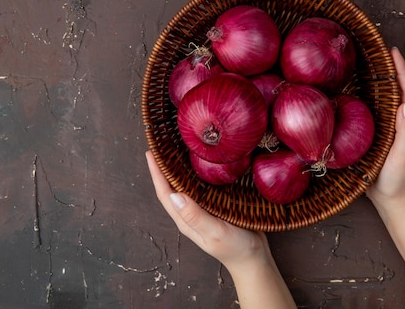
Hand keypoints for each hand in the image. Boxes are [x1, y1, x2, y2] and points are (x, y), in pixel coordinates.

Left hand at [145, 151, 269, 270]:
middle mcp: (189, 213)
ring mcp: (201, 210)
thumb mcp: (215, 232)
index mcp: (185, 220)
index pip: (165, 193)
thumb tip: (174, 195)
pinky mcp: (214, 206)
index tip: (151, 153)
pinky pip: (200, 187)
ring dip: (177, 169)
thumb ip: (195, 216)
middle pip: (171, 187)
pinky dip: (195, 173)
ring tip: (175, 149)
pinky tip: (201, 163)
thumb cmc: (235, 248)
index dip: (156, 173)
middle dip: (163, 167)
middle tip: (161, 145)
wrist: (254, 259)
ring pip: (184, 186)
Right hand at [367, 47, 404, 205]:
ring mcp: (394, 129)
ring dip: (385, 80)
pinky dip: (374, 95)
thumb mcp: (404, 156)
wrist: (393, 200)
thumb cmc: (398, 179)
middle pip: (401, 89)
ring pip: (391, 98)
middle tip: (379, 51)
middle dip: (394, 68)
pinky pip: (380, 109)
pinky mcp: (383, 134)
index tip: (392, 52)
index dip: (402, 70)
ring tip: (371, 64)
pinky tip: (361, 92)